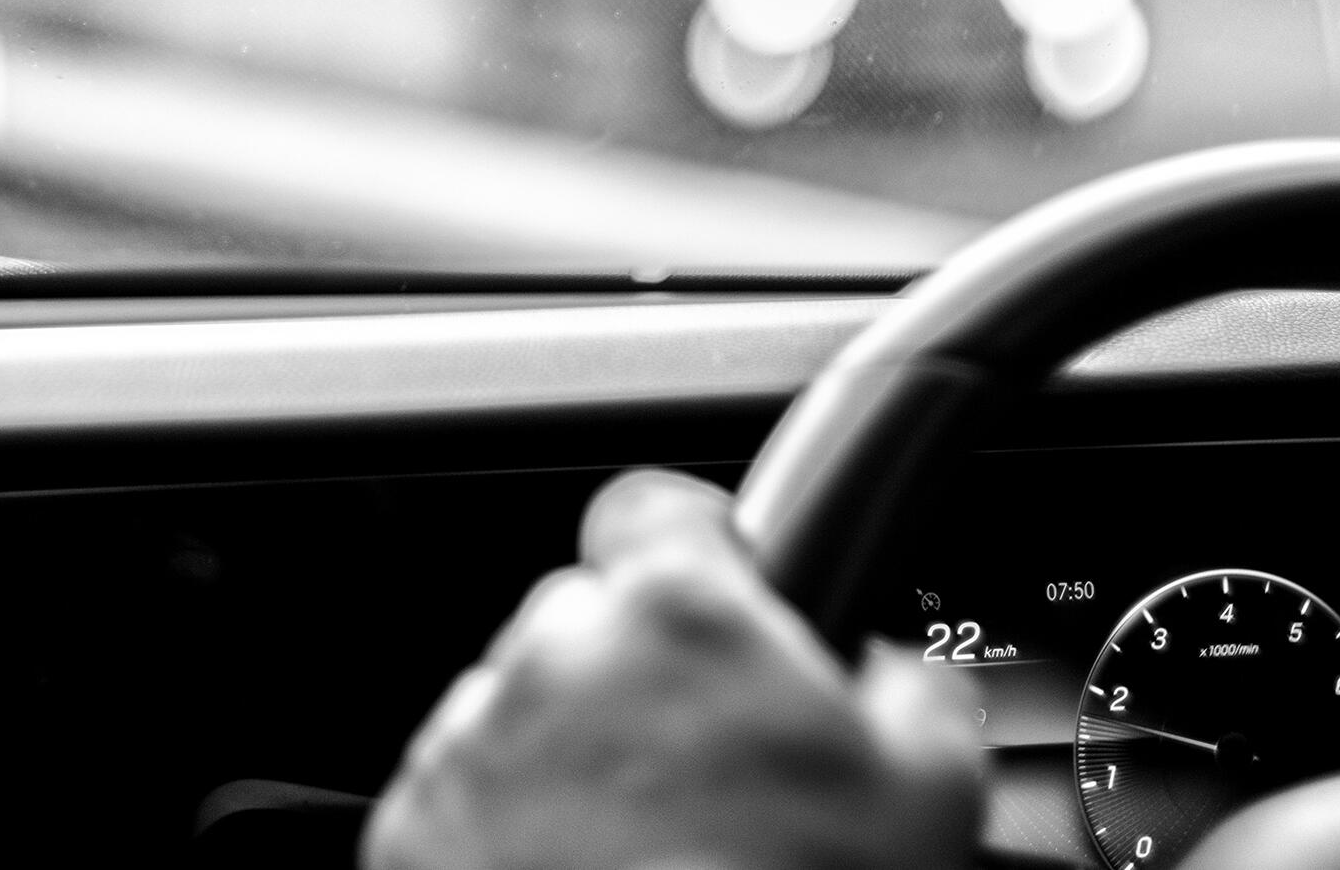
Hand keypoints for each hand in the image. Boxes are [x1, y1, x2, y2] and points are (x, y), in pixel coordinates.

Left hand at [365, 467, 985, 869]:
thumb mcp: (928, 792)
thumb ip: (907, 683)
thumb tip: (886, 669)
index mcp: (678, 613)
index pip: (660, 505)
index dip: (701, 548)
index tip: (724, 590)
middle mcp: (551, 654)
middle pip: (594, 620)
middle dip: (643, 676)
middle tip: (709, 770)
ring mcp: (468, 743)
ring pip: (524, 710)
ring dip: (575, 756)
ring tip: (647, 848)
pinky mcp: (412, 826)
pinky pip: (468, 796)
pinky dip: (512, 830)